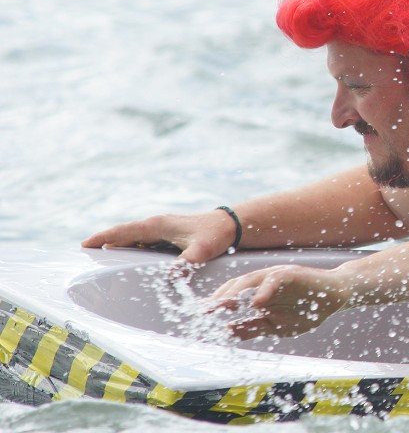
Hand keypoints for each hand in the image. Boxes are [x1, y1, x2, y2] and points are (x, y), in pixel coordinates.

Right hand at [81, 209, 238, 263]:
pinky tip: (126, 258)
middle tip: (84, 254)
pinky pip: (143, 242)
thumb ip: (185, 263)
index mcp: (157, 225)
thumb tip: (169, 277)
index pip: (123, 231)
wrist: (232, 225)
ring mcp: (162, 228)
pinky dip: (131, 248)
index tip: (84, 245)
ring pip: (133, 238)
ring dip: (116, 245)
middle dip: (104, 242)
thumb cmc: (216, 235)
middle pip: (123, 234)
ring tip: (99, 258)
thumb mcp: (201, 251)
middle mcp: (156, 224)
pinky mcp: (168, 234)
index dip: (103, 237)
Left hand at [212, 264, 350, 339]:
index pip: (231, 295)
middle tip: (203, 311)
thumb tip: (227, 332)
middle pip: (235, 286)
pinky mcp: (291, 273)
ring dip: (235, 292)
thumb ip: (253, 327)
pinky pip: (274, 280)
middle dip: (218, 298)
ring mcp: (276, 275)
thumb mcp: (276, 325)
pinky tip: (257, 302)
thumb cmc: (306, 308)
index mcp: (258, 291)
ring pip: (250, 281)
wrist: (335, 295)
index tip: (198, 316)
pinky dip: (265, 290)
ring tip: (221, 304)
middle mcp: (263, 281)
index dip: (215, 304)